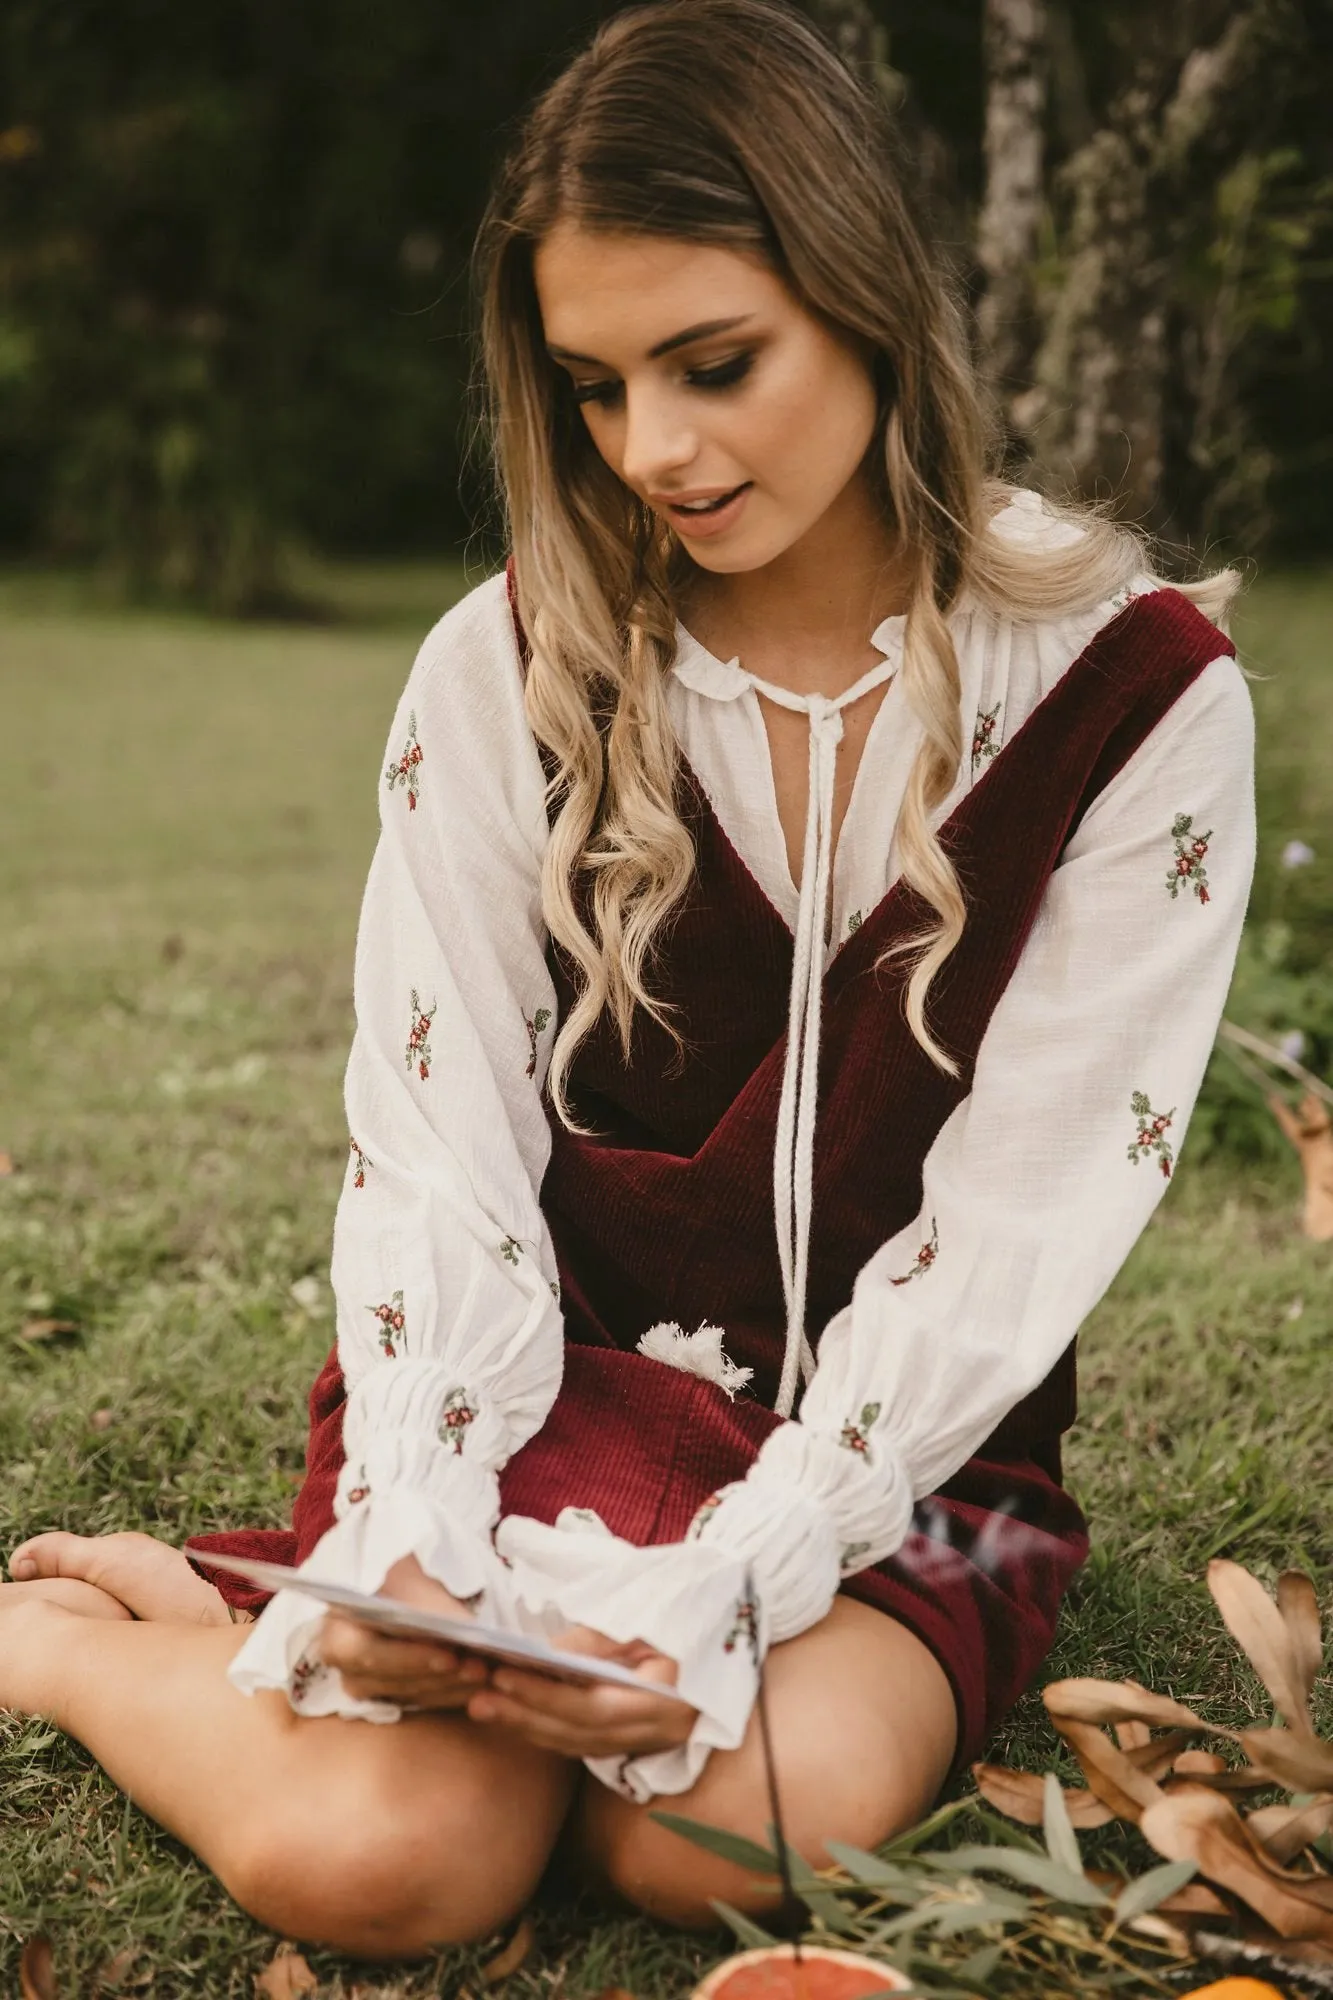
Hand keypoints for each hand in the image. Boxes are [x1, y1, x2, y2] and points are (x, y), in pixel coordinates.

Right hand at [317, 1555, 491, 1710]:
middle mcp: (346, 1665)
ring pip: (410, 1694)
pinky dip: (452, 1693)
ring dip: (452, 1687)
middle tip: (481, 1667)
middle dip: (440, 1676)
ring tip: (488, 1673)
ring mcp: (368, 1683)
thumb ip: (430, 1600)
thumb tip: (464, 1627)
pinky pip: (421, 1700)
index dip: (409, 1658)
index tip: (450, 1656)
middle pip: (393, 1680)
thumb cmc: (398, 1566)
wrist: (396, 1572)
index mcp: (337, 1629)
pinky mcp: (392, 1692)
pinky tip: (481, 1684)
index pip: (368, 1652)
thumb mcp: (408, 1572)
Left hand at [465, 1625, 697, 1759]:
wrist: (726, 1625)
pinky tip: (516, 1716)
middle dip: (525, 1715)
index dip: (546, 1696)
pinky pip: (584, 1742)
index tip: (503, 1675)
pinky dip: (548, 1730)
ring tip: (483, 1706)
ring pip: (578, 1743)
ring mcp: (648, 1740)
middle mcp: (659, 1731)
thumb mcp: (649, 1616)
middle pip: (580, 1732)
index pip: (594, 1708)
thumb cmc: (689, 1611)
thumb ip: (598, 1639)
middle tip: (478, 1698)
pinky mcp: (635, 1739)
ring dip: (529, 1727)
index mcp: (667, 1699)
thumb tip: (547, 1657)